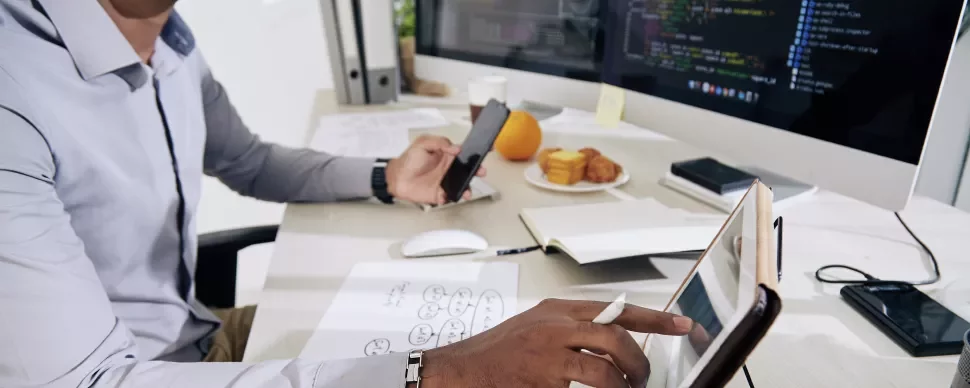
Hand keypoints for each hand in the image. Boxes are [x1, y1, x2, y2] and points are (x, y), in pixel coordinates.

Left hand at [385, 135, 485, 204]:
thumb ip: (439, 142)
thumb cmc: (408, 160)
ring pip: (463, 184)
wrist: (396, 178)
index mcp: (447, 155)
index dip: (476, 151)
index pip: (465, 152)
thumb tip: (455, 148)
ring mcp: (446, 181)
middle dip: (477, 170)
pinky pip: (452, 196)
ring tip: (468, 190)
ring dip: (468, 187)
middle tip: (480, 171)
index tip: (487, 149)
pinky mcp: (441, 194)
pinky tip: (453, 195)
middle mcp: (449, 168)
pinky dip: (455, 197)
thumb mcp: (422, 143)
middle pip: (468, 169)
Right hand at [418, 298, 693, 387]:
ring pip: (605, 371)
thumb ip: (571, 328)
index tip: (683, 326)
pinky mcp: (542, 382)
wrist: (458, 371)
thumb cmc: (496, 352)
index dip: (655, 319)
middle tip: (643, 379)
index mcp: (558, 310)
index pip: (617, 310)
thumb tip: (610, 339)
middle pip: (617, 339)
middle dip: (639, 363)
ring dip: (623, 386)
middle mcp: (556, 328)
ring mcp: (549, 356)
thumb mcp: (536, 325)